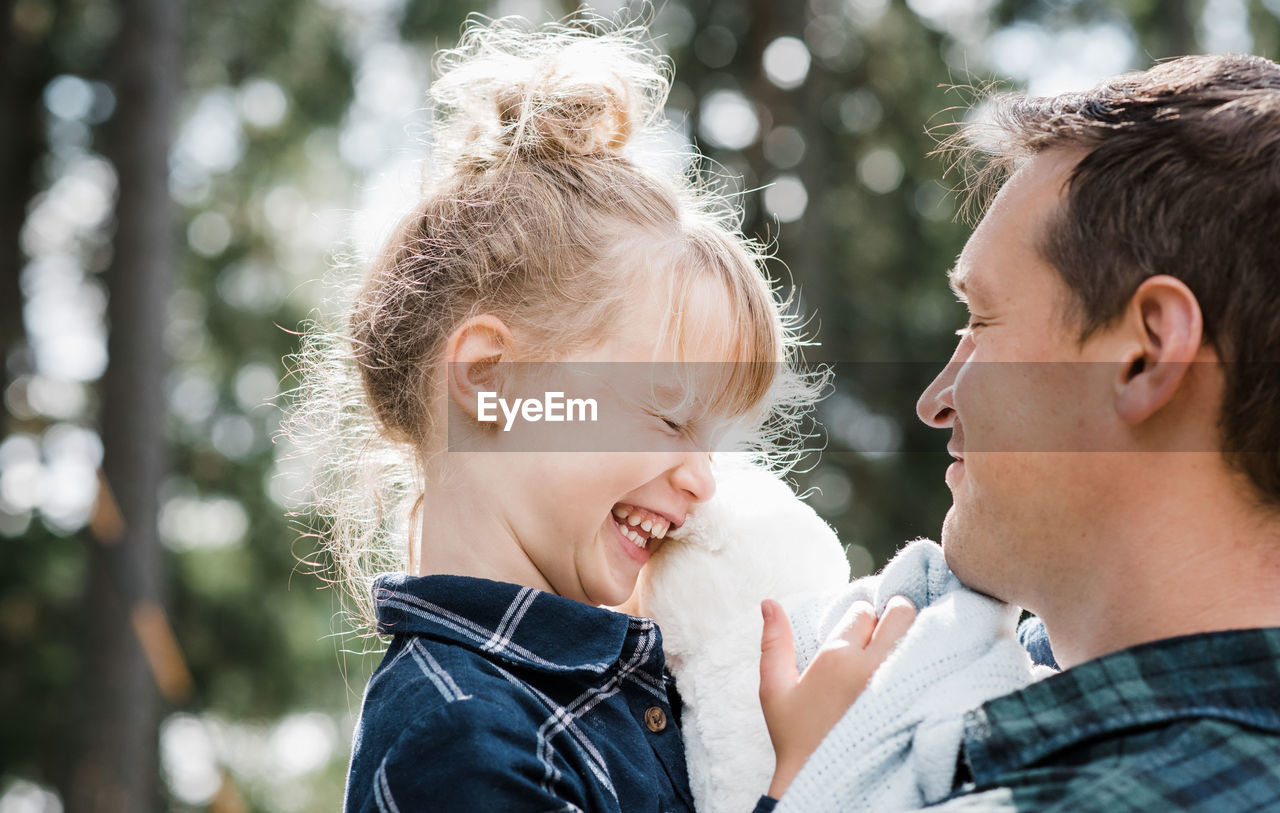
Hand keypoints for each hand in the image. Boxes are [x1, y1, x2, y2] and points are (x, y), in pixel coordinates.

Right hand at [758, 595, 916, 798]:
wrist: (825, 784)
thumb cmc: (796, 739)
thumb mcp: (774, 690)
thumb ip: (774, 642)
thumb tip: (768, 602)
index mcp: (836, 658)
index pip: (862, 611)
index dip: (859, 619)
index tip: (858, 634)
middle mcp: (872, 667)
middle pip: (901, 611)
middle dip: (895, 614)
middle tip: (887, 633)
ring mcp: (901, 685)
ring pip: (923, 632)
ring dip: (914, 635)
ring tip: (901, 652)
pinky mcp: (921, 702)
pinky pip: (935, 662)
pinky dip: (929, 658)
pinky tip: (917, 670)